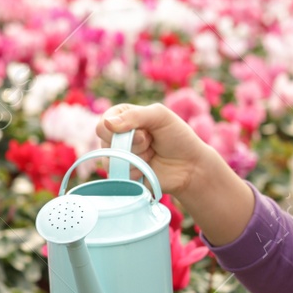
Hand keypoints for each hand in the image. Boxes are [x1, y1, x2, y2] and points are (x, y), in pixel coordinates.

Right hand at [93, 103, 213, 198]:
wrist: (190, 166)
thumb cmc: (178, 137)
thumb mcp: (160, 116)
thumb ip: (134, 115)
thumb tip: (106, 123)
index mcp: (122, 118)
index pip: (102, 125)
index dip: (120, 131)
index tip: (143, 132)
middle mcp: (117, 137)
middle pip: (106, 144)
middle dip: (133, 145)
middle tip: (151, 143)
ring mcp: (119, 157)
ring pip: (111, 162)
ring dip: (136, 160)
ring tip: (151, 156)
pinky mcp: (123, 175)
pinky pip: (118, 176)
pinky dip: (136, 173)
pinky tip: (148, 169)